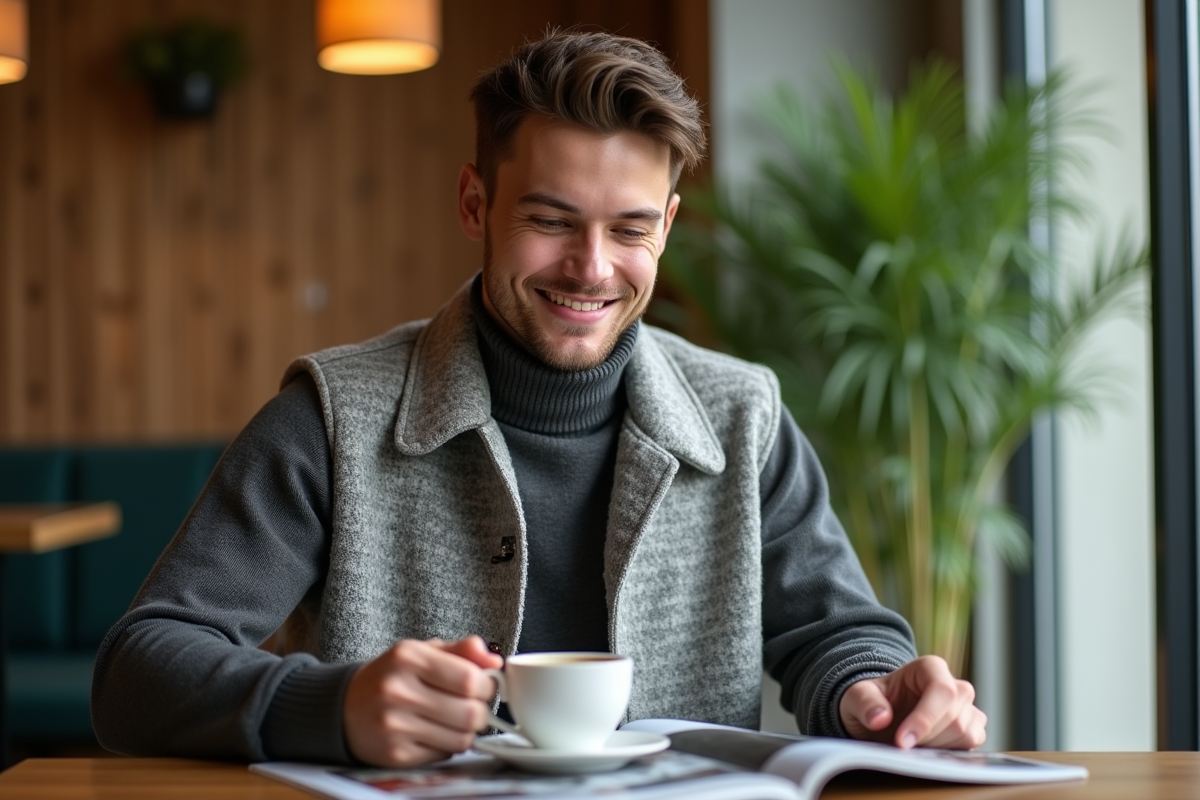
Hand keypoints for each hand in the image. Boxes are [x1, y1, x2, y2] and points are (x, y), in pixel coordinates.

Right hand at [343, 635, 502, 766]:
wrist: (345, 706)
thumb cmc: (392, 675)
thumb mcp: (422, 651)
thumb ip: (461, 651)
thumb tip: (495, 660)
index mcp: (408, 657)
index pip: (469, 678)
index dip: (487, 685)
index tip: (483, 685)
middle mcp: (397, 691)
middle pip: (470, 713)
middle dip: (481, 711)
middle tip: (474, 706)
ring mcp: (394, 726)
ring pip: (461, 739)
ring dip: (467, 731)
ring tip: (455, 720)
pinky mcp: (394, 755)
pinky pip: (444, 755)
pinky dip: (447, 745)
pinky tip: (434, 732)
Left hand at [838, 655, 985, 749]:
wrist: (882, 717)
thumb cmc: (873, 702)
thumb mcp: (857, 697)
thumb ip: (865, 702)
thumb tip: (880, 718)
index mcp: (930, 668)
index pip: (942, 690)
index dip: (925, 719)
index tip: (902, 741)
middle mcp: (955, 685)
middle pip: (955, 716)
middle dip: (926, 737)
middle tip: (901, 745)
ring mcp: (967, 708)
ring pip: (965, 732)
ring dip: (936, 747)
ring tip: (911, 744)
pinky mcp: (972, 729)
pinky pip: (972, 745)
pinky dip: (950, 754)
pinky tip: (927, 750)